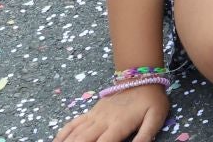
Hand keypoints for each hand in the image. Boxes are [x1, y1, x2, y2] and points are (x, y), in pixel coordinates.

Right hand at [53, 83, 168, 141]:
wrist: (142, 76)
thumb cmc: (152, 100)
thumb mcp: (156, 117)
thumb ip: (146, 135)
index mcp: (119, 125)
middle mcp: (103, 121)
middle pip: (84, 140)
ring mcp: (95, 116)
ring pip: (76, 133)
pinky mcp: (91, 112)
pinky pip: (73, 123)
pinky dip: (63, 134)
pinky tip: (56, 141)